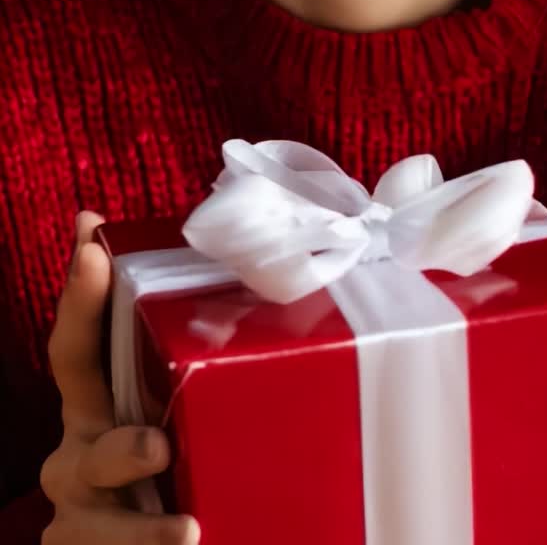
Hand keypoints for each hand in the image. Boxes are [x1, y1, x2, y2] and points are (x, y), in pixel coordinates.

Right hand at [41, 211, 200, 543]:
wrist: (189, 531)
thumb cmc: (188, 459)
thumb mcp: (193, 404)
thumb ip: (204, 353)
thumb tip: (261, 268)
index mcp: (100, 404)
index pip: (79, 347)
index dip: (80, 296)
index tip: (91, 239)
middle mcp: (82, 452)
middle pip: (85, 448)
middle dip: (117, 447)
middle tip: (158, 447)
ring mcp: (81, 515)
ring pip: (92, 523)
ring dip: (138, 529)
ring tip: (187, 531)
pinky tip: (187, 543)